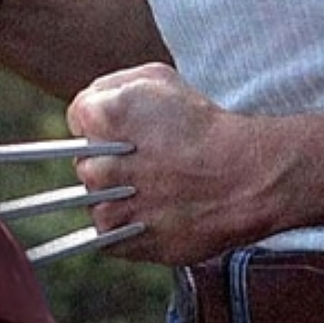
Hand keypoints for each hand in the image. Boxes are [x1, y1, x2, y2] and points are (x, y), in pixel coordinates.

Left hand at [66, 63, 265, 264]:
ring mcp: (109, 208)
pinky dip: (126, 226)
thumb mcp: (157, 80)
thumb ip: (110, 88)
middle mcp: (98, 166)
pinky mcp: (122, 242)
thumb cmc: (205, 127)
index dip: (104, 123)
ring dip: (117, 196)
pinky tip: (153, 211)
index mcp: (100, 119)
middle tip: (145, 161)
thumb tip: (89, 109)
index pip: (78, 120)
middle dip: (108, 161)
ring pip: (95, 201)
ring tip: (155, 188)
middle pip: (85, 163)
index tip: (125, 131)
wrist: (246, 179)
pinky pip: (108, 234)